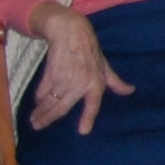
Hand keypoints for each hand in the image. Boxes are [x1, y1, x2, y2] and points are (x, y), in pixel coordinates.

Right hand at [28, 4, 131, 133]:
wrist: (71, 33)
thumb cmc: (90, 50)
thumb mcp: (105, 66)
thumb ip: (115, 82)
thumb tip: (130, 91)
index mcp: (96, 84)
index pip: (93, 105)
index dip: (88, 119)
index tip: (83, 131)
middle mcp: (80, 84)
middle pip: (62, 107)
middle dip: (48, 119)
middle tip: (38, 127)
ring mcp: (64, 79)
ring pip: (49, 101)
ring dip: (40, 111)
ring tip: (34, 120)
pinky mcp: (51, 74)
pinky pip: (42, 91)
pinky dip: (39, 98)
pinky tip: (36, 104)